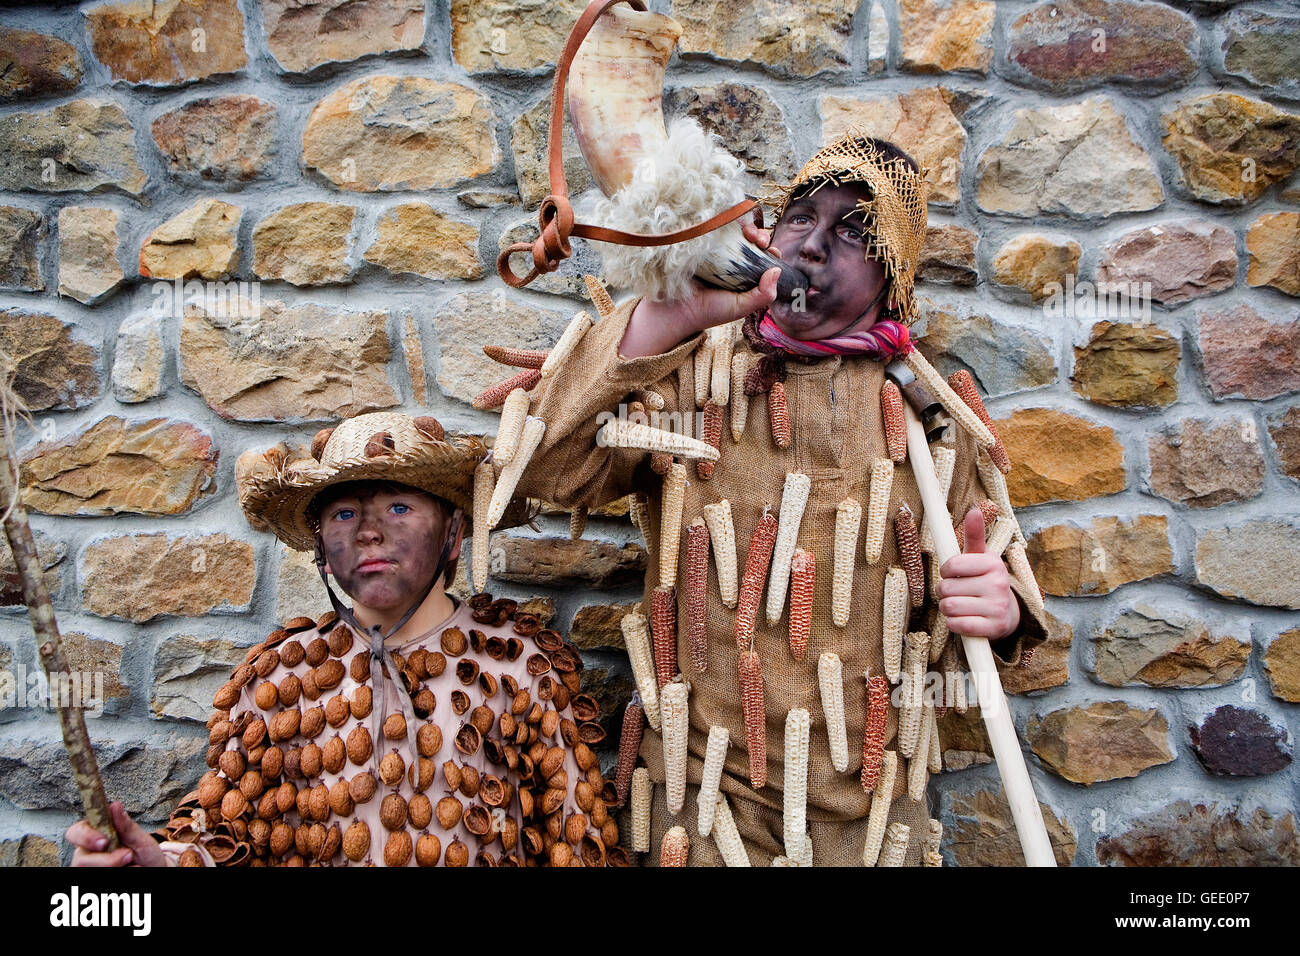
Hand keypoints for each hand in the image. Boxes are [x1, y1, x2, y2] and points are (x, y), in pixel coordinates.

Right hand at [66, 801, 166, 866]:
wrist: (155, 869)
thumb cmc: (145, 853)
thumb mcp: (140, 839)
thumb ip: (126, 825)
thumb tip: (114, 805)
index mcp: (95, 834)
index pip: (75, 832)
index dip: (85, 837)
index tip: (104, 842)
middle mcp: (88, 852)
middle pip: (80, 859)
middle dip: (106, 860)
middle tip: (128, 855)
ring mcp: (90, 867)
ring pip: (89, 870)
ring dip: (114, 867)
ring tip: (131, 863)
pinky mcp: (95, 876)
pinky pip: (100, 878)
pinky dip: (119, 873)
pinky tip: (129, 869)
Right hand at [619, 219, 782, 357]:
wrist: (676, 308)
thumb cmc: (708, 311)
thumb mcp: (740, 307)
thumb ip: (762, 295)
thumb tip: (776, 270)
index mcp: (745, 279)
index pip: (764, 261)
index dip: (771, 253)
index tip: (772, 251)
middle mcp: (732, 264)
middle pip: (752, 243)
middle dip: (760, 237)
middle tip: (758, 240)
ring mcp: (717, 253)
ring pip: (736, 234)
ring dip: (747, 228)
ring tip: (747, 232)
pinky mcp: (702, 244)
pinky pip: (716, 230)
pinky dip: (726, 223)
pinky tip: (731, 224)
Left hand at [935, 508, 1019, 639]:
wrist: (1008, 612)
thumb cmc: (985, 579)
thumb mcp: (981, 557)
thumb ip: (974, 535)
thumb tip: (974, 510)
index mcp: (992, 563)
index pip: (951, 566)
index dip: (946, 572)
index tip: (952, 574)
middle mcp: (998, 584)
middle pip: (946, 588)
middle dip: (944, 592)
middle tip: (956, 592)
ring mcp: (997, 607)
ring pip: (949, 607)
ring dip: (947, 609)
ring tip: (960, 605)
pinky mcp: (994, 628)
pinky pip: (957, 625)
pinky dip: (953, 624)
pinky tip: (963, 619)